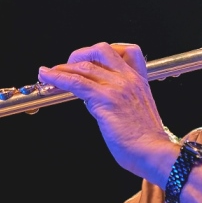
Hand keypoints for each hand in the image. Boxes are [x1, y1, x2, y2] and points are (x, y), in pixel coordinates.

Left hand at [37, 43, 177, 183]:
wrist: (153, 152)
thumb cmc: (145, 140)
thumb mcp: (135, 112)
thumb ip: (118, 99)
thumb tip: (92, 98)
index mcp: (139, 81)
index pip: (128, 50)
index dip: (105, 52)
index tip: (90, 60)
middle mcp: (129, 79)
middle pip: (102, 50)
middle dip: (80, 54)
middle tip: (68, 66)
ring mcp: (118, 87)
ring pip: (84, 66)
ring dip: (62, 68)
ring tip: (48, 74)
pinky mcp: (106, 99)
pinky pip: (77, 82)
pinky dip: (58, 78)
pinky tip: (48, 77)